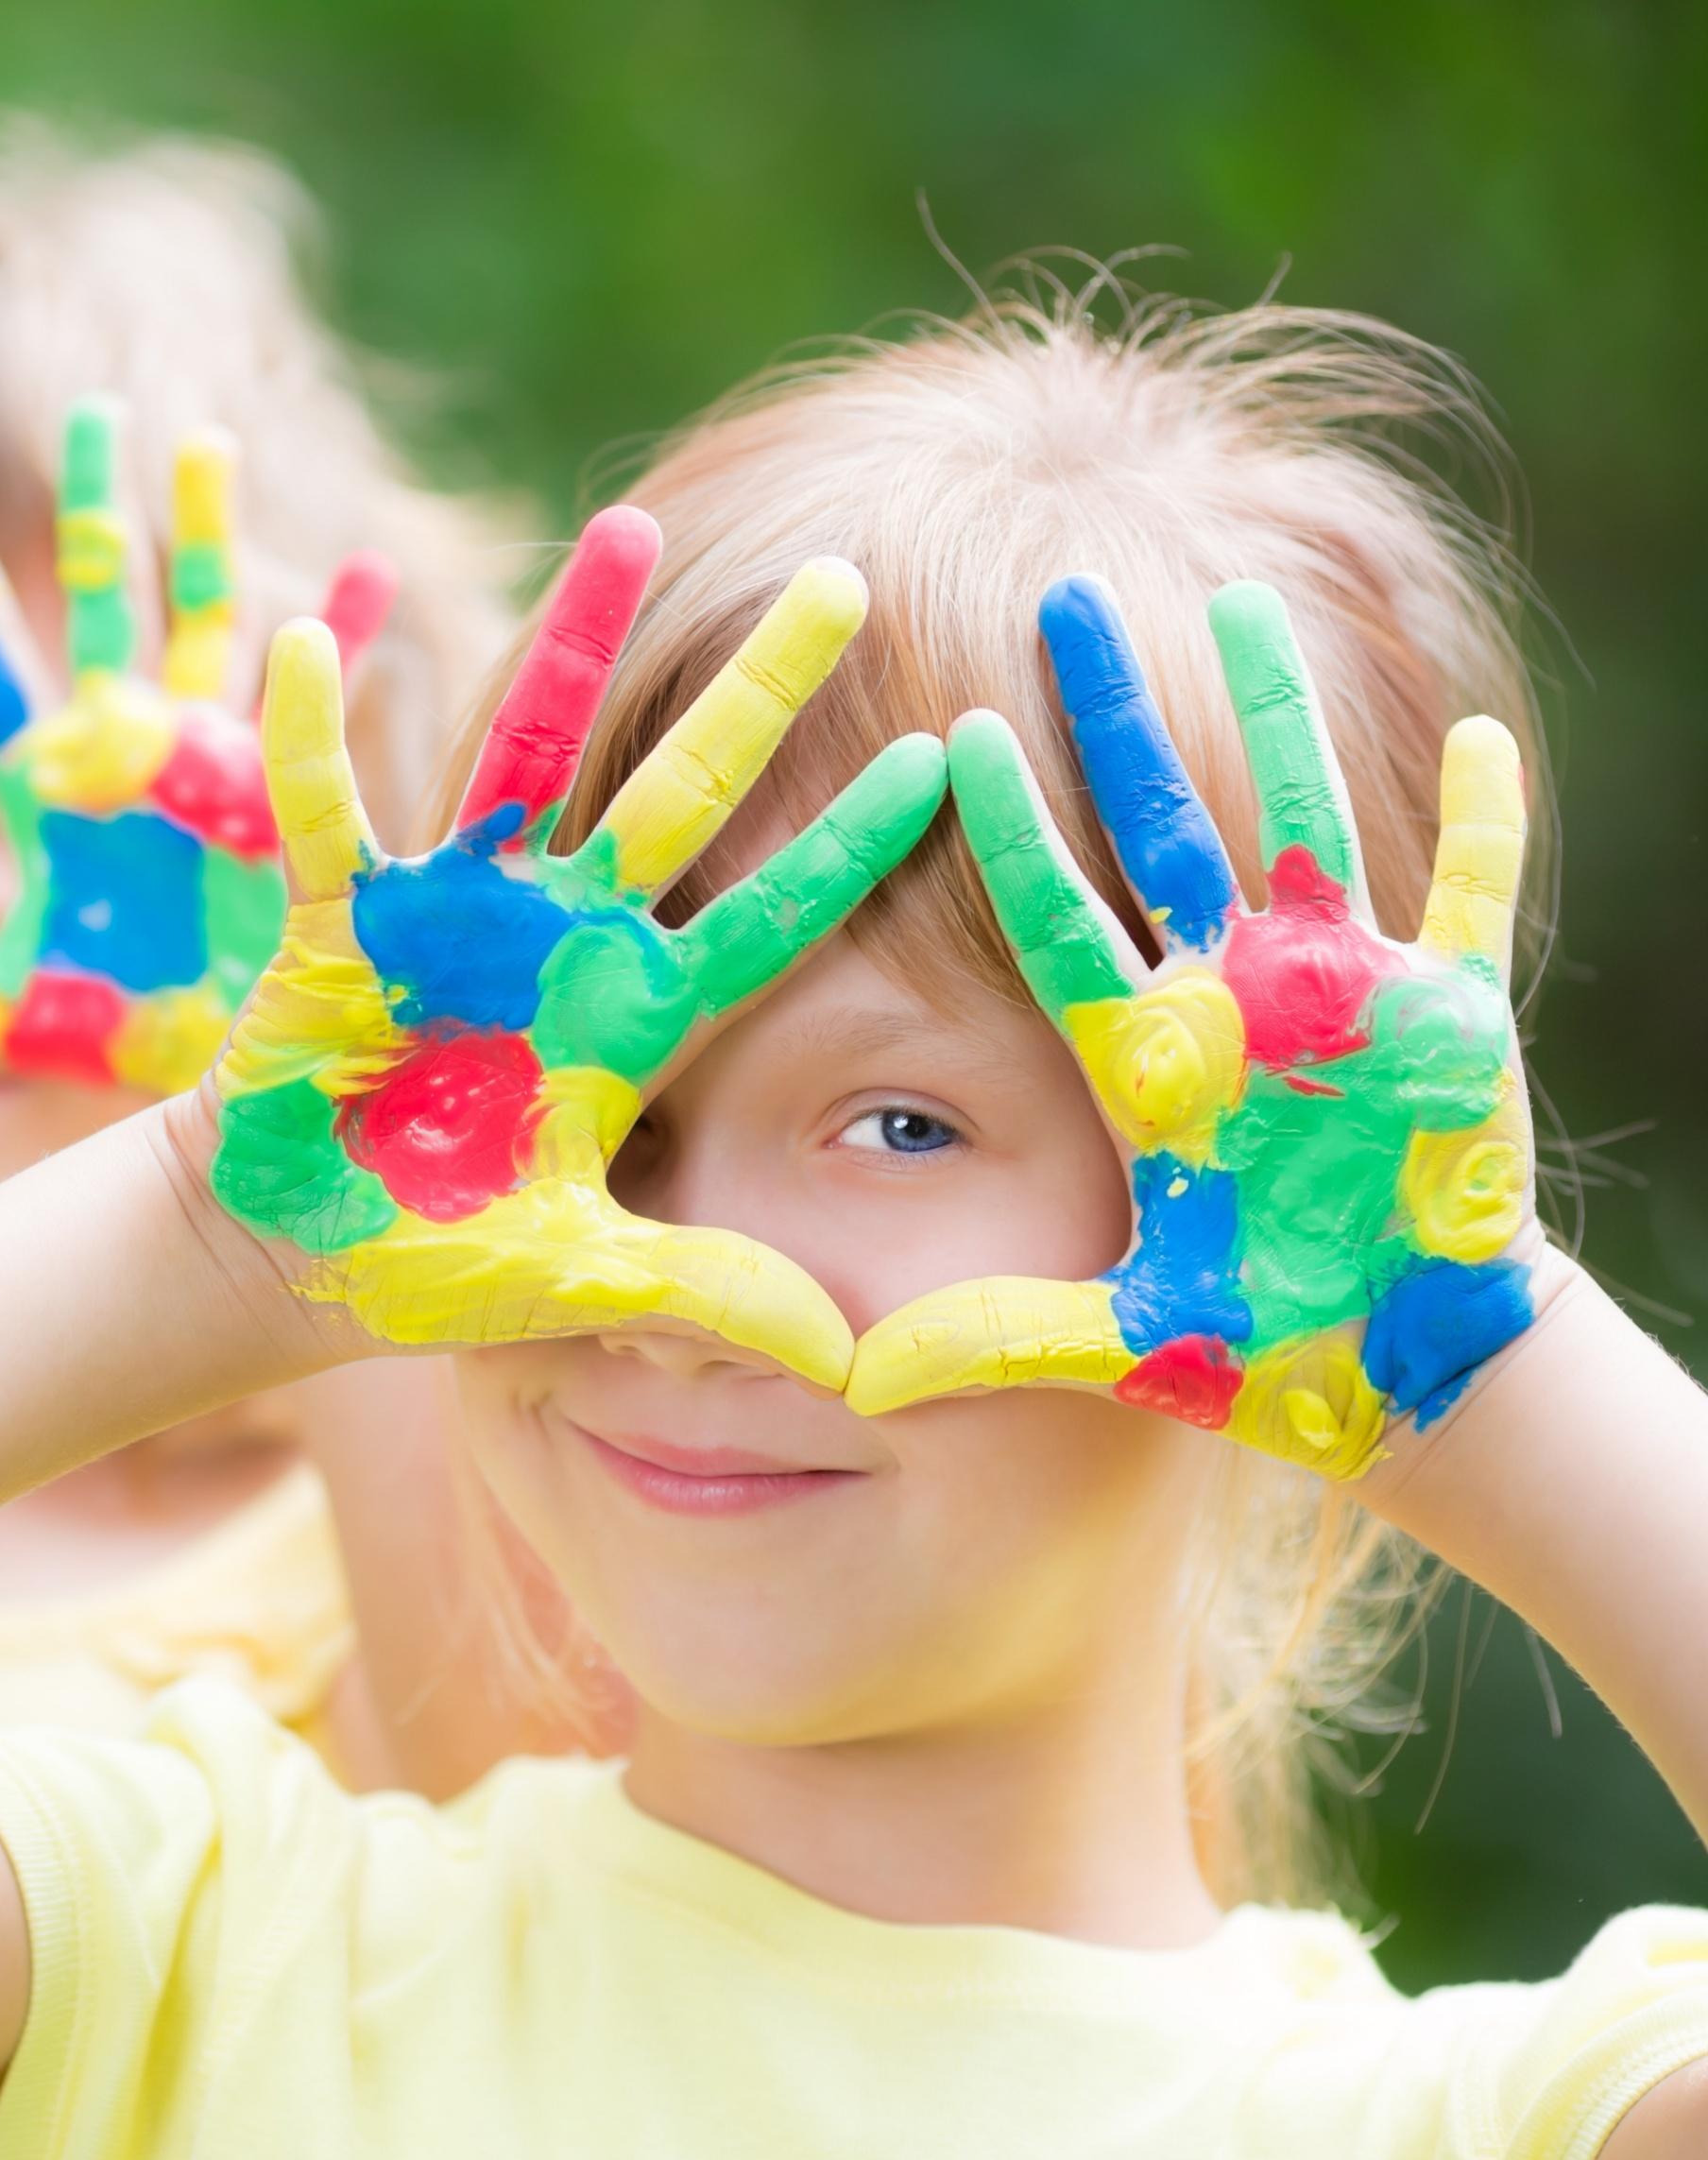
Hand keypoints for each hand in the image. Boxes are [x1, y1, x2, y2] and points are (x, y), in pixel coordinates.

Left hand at [0, 398, 395, 1115]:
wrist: (209, 1061)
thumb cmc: (104, 1023)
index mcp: (51, 788)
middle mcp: (129, 752)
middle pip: (105, 607)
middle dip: (95, 515)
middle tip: (87, 416)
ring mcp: (214, 762)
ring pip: (205, 622)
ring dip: (206, 539)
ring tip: (200, 441)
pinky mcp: (287, 795)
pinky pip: (321, 702)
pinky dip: (344, 638)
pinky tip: (366, 568)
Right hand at [208, 508, 944, 1382]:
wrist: (288, 1258)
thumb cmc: (431, 1270)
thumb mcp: (576, 1289)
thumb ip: (702, 1298)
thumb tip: (847, 1361)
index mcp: (629, 1025)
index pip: (771, 923)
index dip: (855, 849)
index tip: (951, 762)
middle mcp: (559, 945)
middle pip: (681, 795)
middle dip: (760, 690)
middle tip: (846, 576)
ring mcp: (454, 918)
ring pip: (529, 753)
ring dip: (575, 645)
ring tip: (628, 524)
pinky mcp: (343, 921)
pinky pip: (327, 813)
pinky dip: (314, 736)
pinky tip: (312, 642)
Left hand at [846, 577, 1537, 1477]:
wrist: (1392, 1367)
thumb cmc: (1253, 1343)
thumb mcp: (1121, 1342)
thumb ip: (996, 1342)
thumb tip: (855, 1383)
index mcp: (1143, 1059)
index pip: (1051, 918)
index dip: (1004, 827)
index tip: (947, 733)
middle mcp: (1230, 999)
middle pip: (1158, 826)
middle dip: (1112, 714)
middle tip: (1064, 599)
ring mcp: (1341, 994)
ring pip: (1300, 817)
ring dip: (1277, 713)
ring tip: (1242, 600)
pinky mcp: (1451, 1018)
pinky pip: (1469, 897)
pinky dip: (1482, 822)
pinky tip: (1482, 734)